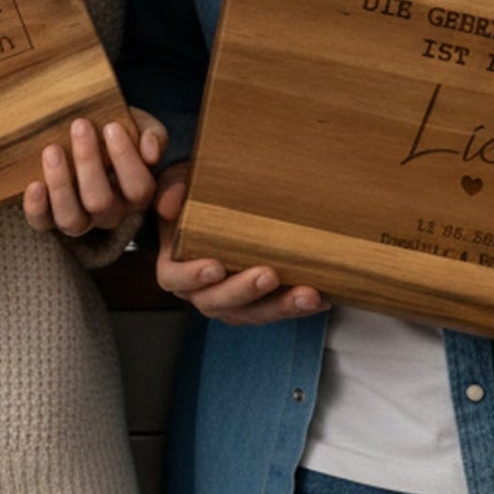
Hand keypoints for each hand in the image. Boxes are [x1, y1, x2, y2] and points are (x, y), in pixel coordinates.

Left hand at [22, 109, 166, 235]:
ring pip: (72, 220)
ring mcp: (80, 219)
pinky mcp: (49, 219)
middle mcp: (110, 212)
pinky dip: (37, 207)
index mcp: (136, 193)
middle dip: (88, 162)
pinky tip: (34, 185)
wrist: (85, 131)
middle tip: (79, 125)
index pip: (138, 187)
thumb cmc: (115, 130)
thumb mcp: (139, 126)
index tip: (112, 126)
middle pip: (101, 202)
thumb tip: (151, 152)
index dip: (126, 159)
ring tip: (52, 150)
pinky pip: (42, 223)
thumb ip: (153, 135)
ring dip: (61, 185)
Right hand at [152, 164, 323, 325]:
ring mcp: (231, 300)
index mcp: (175, 264)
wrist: (222, 198)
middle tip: (268, 275)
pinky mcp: (259, 302)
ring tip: (308, 293)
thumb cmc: (196, 191)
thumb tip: (169, 205)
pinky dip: (299, 305)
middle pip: (217, 302)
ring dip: (280, 306)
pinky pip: (277, 309)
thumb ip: (173, 188)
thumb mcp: (180, 180)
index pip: (175, 277)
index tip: (215, 266)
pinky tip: (324, 295)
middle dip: (244, 291)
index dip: (192, 276)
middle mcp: (200, 290)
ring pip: (252, 313)